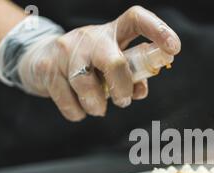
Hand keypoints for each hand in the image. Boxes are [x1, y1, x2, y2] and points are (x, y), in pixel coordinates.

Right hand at [18, 6, 180, 120]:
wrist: (39, 58)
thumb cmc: (87, 64)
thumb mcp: (110, 63)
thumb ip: (131, 76)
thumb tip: (140, 91)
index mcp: (112, 32)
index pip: (136, 19)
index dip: (158, 30)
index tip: (174, 48)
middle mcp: (90, 37)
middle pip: (113, 61)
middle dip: (122, 88)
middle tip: (124, 102)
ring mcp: (66, 49)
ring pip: (86, 84)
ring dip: (97, 105)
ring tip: (99, 108)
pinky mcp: (47, 67)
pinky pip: (67, 100)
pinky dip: (77, 112)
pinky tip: (80, 110)